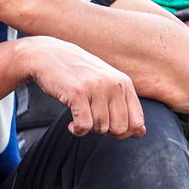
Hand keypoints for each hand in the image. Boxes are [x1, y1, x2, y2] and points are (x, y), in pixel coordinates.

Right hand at [16, 35, 146, 137]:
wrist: (47, 55)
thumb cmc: (77, 73)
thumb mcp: (106, 85)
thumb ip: (124, 106)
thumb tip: (140, 133)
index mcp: (124, 83)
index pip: (136, 122)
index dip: (123, 133)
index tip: (107, 128)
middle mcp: (114, 85)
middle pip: (119, 128)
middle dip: (105, 132)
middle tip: (92, 122)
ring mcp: (96, 88)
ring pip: (101, 128)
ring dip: (88, 129)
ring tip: (80, 119)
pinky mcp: (77, 93)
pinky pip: (84, 126)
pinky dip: (77, 131)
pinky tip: (71, 125)